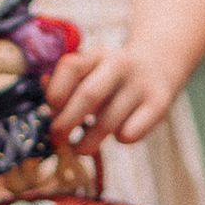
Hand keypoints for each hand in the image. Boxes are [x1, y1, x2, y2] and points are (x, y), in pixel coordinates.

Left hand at [46, 45, 174, 151]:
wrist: (157, 67)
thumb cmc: (111, 79)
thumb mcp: (89, 72)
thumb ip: (66, 83)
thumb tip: (46, 92)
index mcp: (96, 54)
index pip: (70, 67)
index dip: (55, 93)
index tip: (50, 114)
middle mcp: (120, 64)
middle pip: (88, 95)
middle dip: (67, 123)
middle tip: (57, 140)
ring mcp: (141, 84)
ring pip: (108, 122)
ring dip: (88, 142)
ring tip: (80, 149)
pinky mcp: (159, 104)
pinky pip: (131, 133)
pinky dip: (120, 140)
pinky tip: (118, 135)